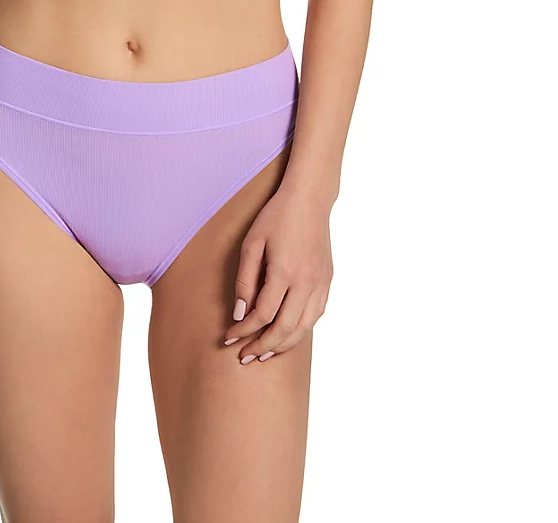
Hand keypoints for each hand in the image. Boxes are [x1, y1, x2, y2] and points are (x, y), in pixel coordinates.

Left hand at [223, 183, 332, 362]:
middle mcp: (306, 282)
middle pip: (285, 329)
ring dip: (283, 345)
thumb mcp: (252, 243)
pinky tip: (288, 334)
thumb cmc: (276, 218)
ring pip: (304, 327)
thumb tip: (240, 313)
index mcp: (284, 272)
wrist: (309, 200)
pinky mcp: (327, 281)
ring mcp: (320, 283)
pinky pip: (315, 315)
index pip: (262, 315)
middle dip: (262, 346)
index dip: (244, 331)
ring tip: (264, 353)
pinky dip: (301, 330)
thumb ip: (245, 279)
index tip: (229, 338)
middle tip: (245, 356)